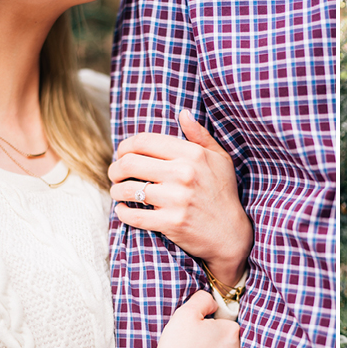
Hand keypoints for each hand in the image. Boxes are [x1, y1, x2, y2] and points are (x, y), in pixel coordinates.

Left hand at [109, 110, 252, 285]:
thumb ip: (200, 136)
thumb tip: (183, 113)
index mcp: (192, 154)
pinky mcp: (171, 223)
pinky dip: (122, 212)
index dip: (125, 146)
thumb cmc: (224, 193)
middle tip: (116, 174)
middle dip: (115, 168)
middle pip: (129, 163)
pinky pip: (133, 215)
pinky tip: (124, 209)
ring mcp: (177, 199)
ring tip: (118, 191)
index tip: (122, 154)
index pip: (143, 141)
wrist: (231, 234)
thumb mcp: (220, 159)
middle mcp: (183, 174)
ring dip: (116, 190)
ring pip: (126, 189)